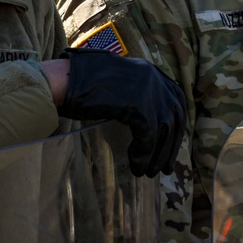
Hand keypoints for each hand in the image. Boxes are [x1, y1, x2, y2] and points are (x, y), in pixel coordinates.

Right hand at [58, 48, 185, 177]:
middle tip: (165, 167)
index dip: (177, 126)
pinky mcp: (138, 106)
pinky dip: (143, 154)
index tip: (172, 145)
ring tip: (147, 171)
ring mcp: (148, 91)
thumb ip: (135, 94)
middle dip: (171, 146)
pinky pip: (148, 137)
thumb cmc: (83, 83)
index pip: (176, 101)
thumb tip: (146, 122)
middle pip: (174, 118)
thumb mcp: (118, 84)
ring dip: (157, 155)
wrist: (66, 79)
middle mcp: (154, 79)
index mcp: (151, 71)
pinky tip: (136, 165)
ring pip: (164, 130)